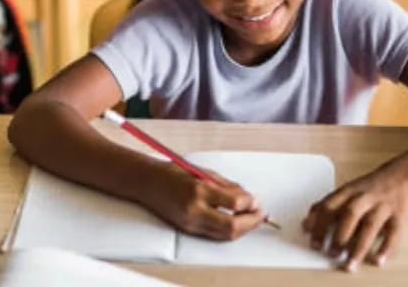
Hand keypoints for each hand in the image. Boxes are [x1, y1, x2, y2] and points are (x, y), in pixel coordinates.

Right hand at [140, 162, 265, 239]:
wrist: (147, 183)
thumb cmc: (173, 172)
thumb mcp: (202, 172)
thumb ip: (226, 186)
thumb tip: (249, 198)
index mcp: (199, 190)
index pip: (233, 203)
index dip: (249, 203)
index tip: (256, 200)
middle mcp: (195, 210)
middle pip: (232, 226)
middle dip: (251, 222)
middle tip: (261, 214)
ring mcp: (191, 223)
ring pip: (225, 235)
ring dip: (243, 229)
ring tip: (251, 219)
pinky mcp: (188, 229)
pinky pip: (214, 235)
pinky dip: (229, 230)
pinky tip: (235, 222)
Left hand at [302, 171, 407, 271]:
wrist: (400, 177)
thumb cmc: (367, 189)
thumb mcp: (345, 191)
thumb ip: (326, 206)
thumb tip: (306, 225)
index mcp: (348, 191)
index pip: (330, 206)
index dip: (319, 223)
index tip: (313, 242)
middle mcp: (364, 197)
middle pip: (350, 214)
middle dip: (339, 235)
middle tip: (330, 254)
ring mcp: (383, 206)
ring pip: (370, 226)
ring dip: (359, 247)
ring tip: (350, 264)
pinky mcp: (399, 216)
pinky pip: (394, 233)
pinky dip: (386, 248)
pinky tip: (378, 261)